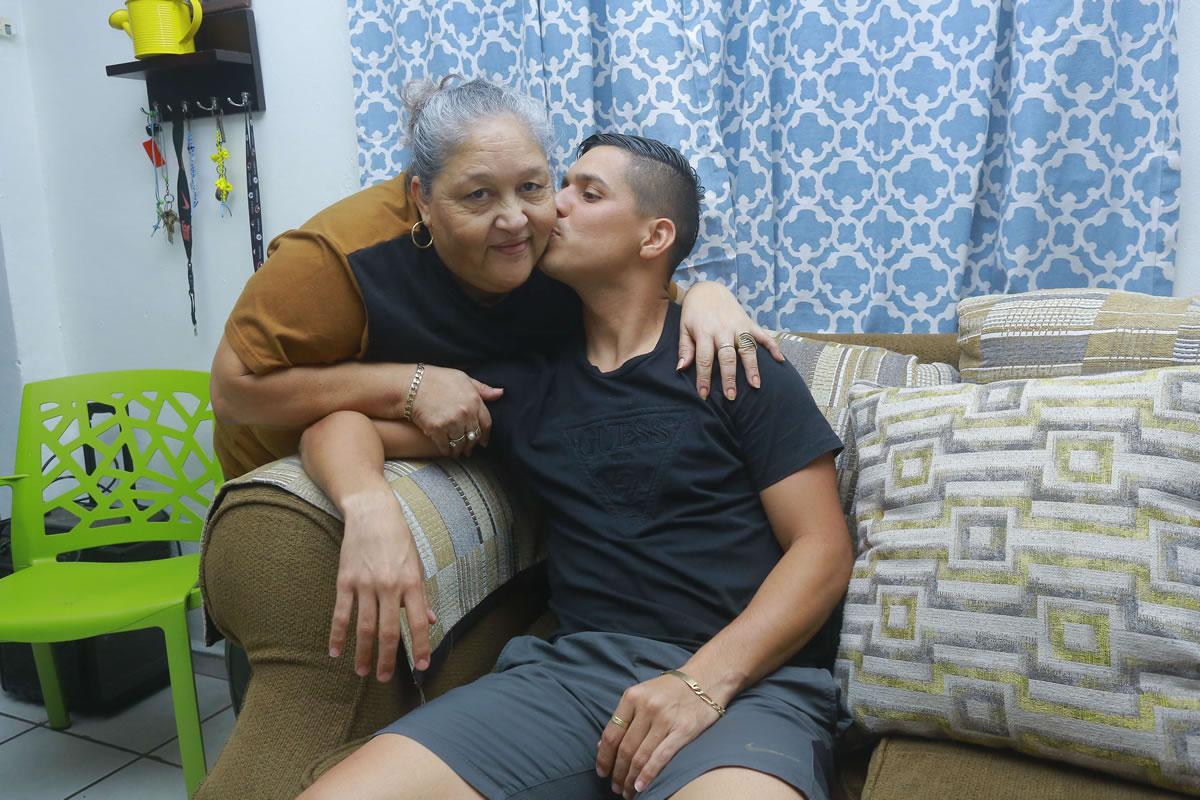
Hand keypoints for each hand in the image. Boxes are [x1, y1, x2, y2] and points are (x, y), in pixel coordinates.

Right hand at [329, 488, 436, 681]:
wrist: (372, 513)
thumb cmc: (398, 539)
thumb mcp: (417, 564)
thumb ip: (422, 595)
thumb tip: (432, 620)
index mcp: (411, 583)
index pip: (419, 622)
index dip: (421, 646)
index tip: (422, 666)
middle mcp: (389, 586)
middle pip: (389, 631)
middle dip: (388, 659)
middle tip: (385, 679)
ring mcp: (365, 585)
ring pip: (364, 628)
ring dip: (363, 653)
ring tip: (363, 672)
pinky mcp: (345, 581)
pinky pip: (341, 614)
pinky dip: (338, 636)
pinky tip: (336, 652)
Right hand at [409, 365, 501, 456]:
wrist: (412, 384)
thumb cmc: (438, 379)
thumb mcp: (464, 378)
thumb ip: (483, 389)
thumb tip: (500, 393)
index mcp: (474, 401)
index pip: (486, 424)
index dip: (485, 435)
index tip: (483, 442)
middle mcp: (465, 413)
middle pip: (473, 436)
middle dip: (471, 445)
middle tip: (469, 450)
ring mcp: (451, 422)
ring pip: (460, 444)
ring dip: (459, 450)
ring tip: (457, 452)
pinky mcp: (436, 430)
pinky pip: (445, 446)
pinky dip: (446, 451)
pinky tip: (446, 451)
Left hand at [597, 673, 721, 797]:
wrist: (706, 677)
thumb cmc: (671, 688)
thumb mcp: (643, 693)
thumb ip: (624, 716)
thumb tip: (602, 745)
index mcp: (632, 697)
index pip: (611, 734)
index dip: (604, 757)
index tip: (601, 772)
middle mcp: (647, 707)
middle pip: (625, 748)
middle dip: (617, 773)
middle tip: (616, 787)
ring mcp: (665, 719)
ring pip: (640, 756)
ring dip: (630, 778)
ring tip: (628, 792)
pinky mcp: (683, 730)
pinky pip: (660, 757)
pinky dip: (648, 775)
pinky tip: (641, 786)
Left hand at [677, 281, 783, 401]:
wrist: (708, 290)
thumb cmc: (694, 313)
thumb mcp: (684, 328)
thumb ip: (685, 348)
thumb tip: (681, 369)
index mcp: (705, 332)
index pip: (704, 359)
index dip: (704, 378)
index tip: (704, 394)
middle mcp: (724, 330)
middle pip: (728, 356)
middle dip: (729, 377)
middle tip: (731, 396)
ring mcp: (739, 326)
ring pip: (747, 348)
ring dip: (752, 367)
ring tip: (755, 385)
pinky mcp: (750, 323)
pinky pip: (764, 335)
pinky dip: (773, 347)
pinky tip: (781, 360)